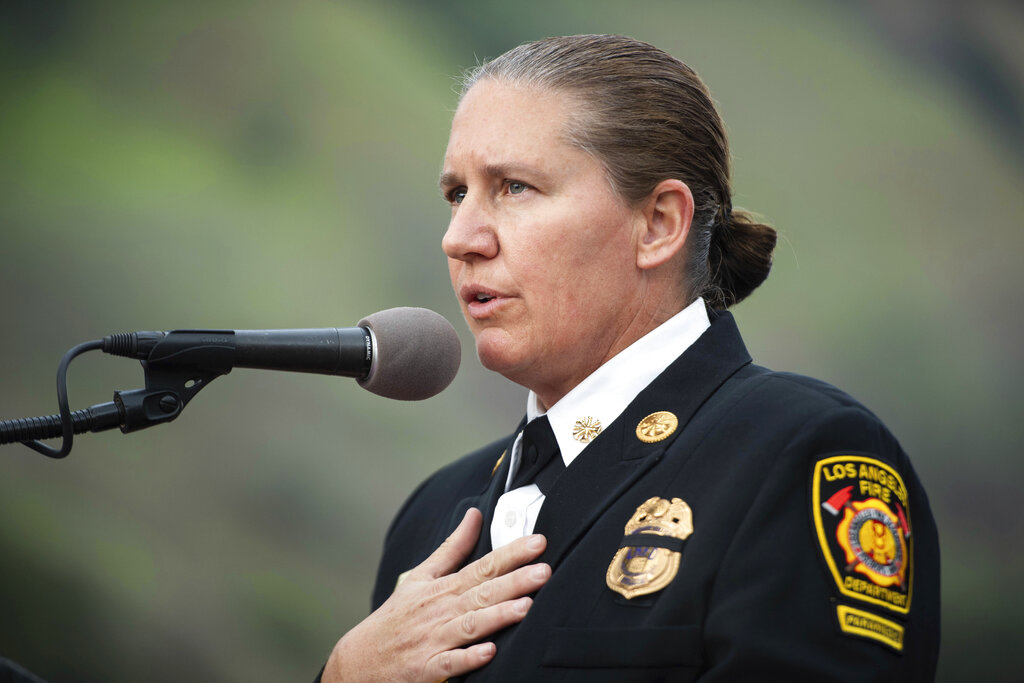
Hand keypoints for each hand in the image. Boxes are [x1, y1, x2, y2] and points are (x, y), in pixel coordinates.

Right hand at [322, 508, 549, 681]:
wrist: (360, 659)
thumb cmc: (396, 616)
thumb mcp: (421, 576)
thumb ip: (452, 547)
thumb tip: (474, 515)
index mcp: (443, 587)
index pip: (482, 566)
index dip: (511, 554)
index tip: (538, 543)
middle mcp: (441, 610)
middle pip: (482, 593)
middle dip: (513, 581)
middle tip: (543, 570)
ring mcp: (434, 639)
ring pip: (470, 626)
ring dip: (497, 616)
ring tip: (526, 607)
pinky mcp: (427, 668)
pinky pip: (451, 663)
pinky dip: (468, 658)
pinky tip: (490, 652)